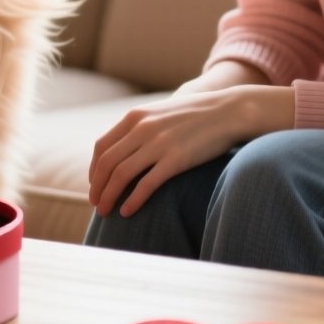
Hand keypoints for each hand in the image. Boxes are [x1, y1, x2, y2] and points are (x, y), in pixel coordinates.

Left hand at [87, 85, 292, 217]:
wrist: (229, 111)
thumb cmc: (196, 115)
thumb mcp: (161, 114)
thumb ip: (141, 127)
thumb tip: (124, 150)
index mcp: (135, 117)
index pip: (101, 146)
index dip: (94, 170)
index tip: (95, 185)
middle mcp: (142, 129)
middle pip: (106, 163)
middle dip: (97, 187)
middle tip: (96, 204)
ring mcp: (158, 144)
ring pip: (121, 175)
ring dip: (109, 196)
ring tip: (106, 212)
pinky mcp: (176, 159)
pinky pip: (146, 184)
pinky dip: (133, 200)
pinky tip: (128, 212)